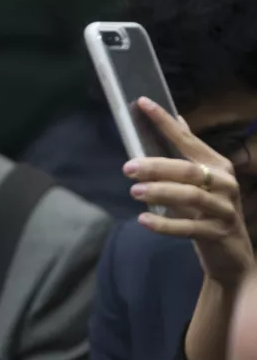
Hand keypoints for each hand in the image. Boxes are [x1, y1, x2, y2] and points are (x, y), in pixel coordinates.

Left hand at [125, 97, 254, 288]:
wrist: (232, 254)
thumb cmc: (209, 211)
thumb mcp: (200, 180)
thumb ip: (188, 153)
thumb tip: (178, 119)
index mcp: (217, 165)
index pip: (188, 139)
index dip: (165, 122)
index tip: (143, 104)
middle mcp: (224, 182)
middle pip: (188, 169)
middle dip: (157, 166)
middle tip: (128, 167)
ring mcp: (224, 208)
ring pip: (191, 196)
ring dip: (160, 192)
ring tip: (134, 191)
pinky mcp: (217, 232)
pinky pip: (189, 227)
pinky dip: (164, 224)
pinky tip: (143, 220)